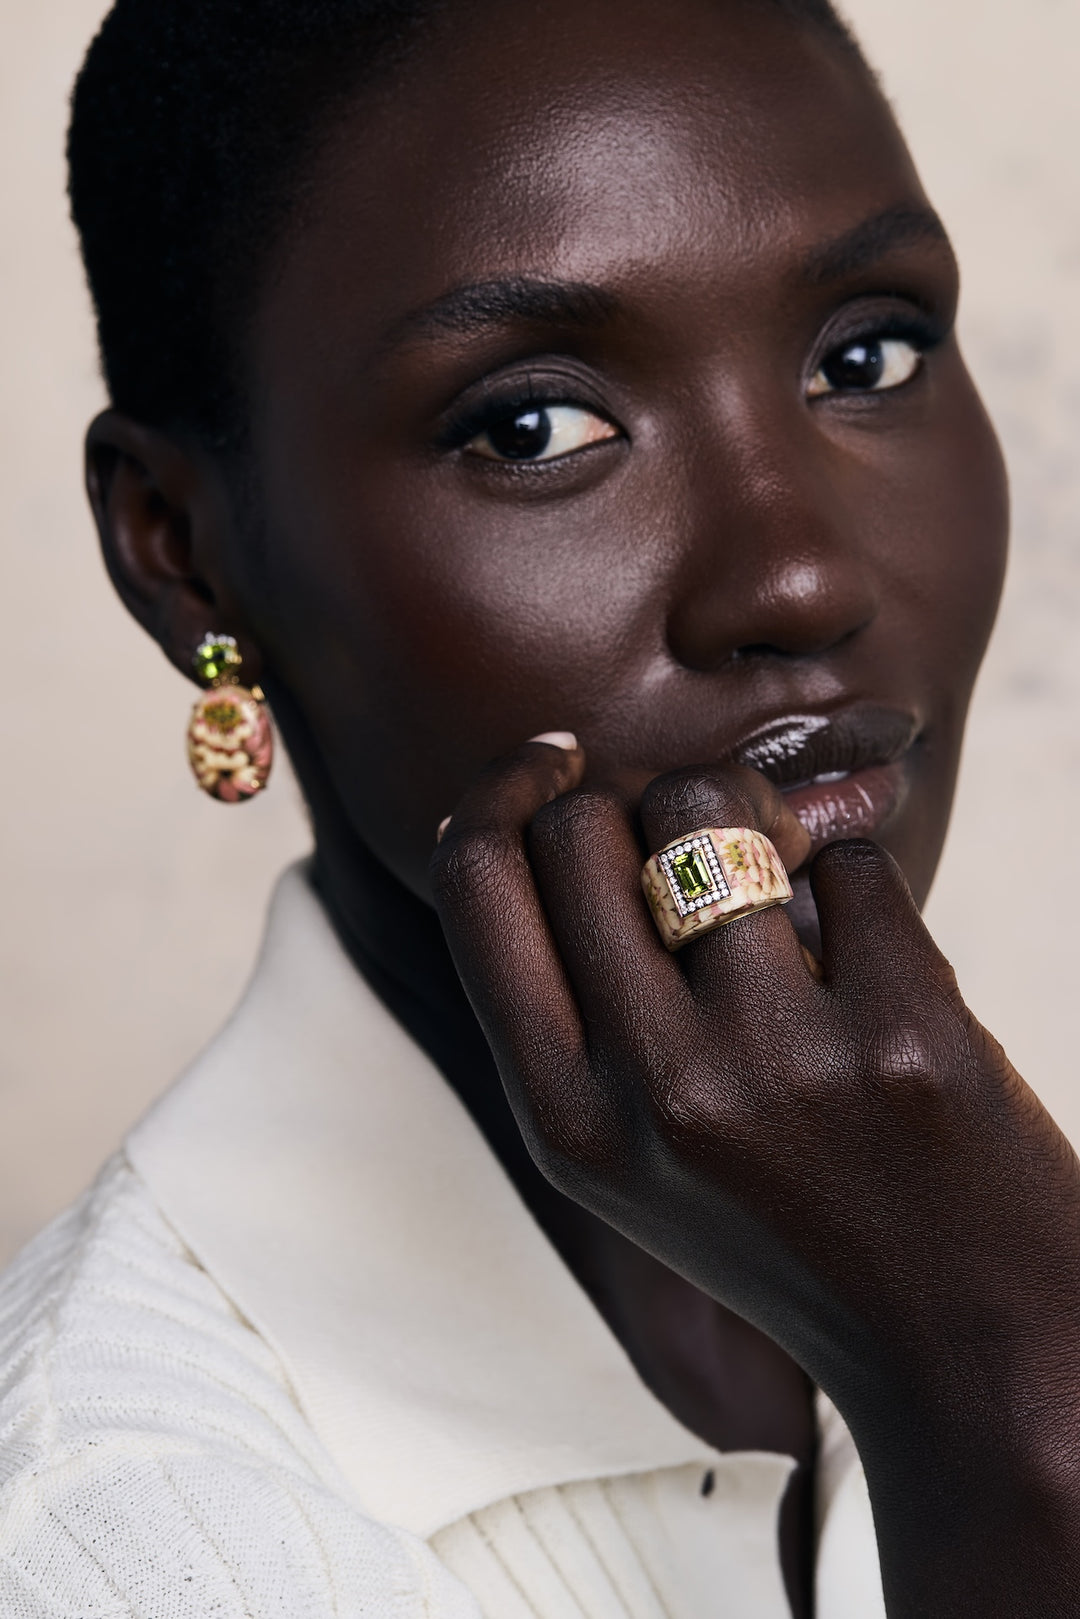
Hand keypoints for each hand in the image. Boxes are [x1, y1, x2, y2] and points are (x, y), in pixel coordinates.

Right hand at [430, 738, 1079, 1614]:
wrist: (964, 1342)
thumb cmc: (786, 1221)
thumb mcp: (628, 1149)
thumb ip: (574, 999)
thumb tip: (556, 792)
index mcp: (564, 1119)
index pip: (473, 879)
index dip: (504, 787)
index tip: (560, 760)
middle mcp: (651, 1089)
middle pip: (581, 822)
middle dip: (635, 796)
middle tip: (702, 837)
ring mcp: (778, 1062)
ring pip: (707, 804)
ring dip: (754, 812)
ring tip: (790, 873)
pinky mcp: (903, 1033)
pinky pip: (849, 855)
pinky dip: (857, 880)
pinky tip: (874, 963)